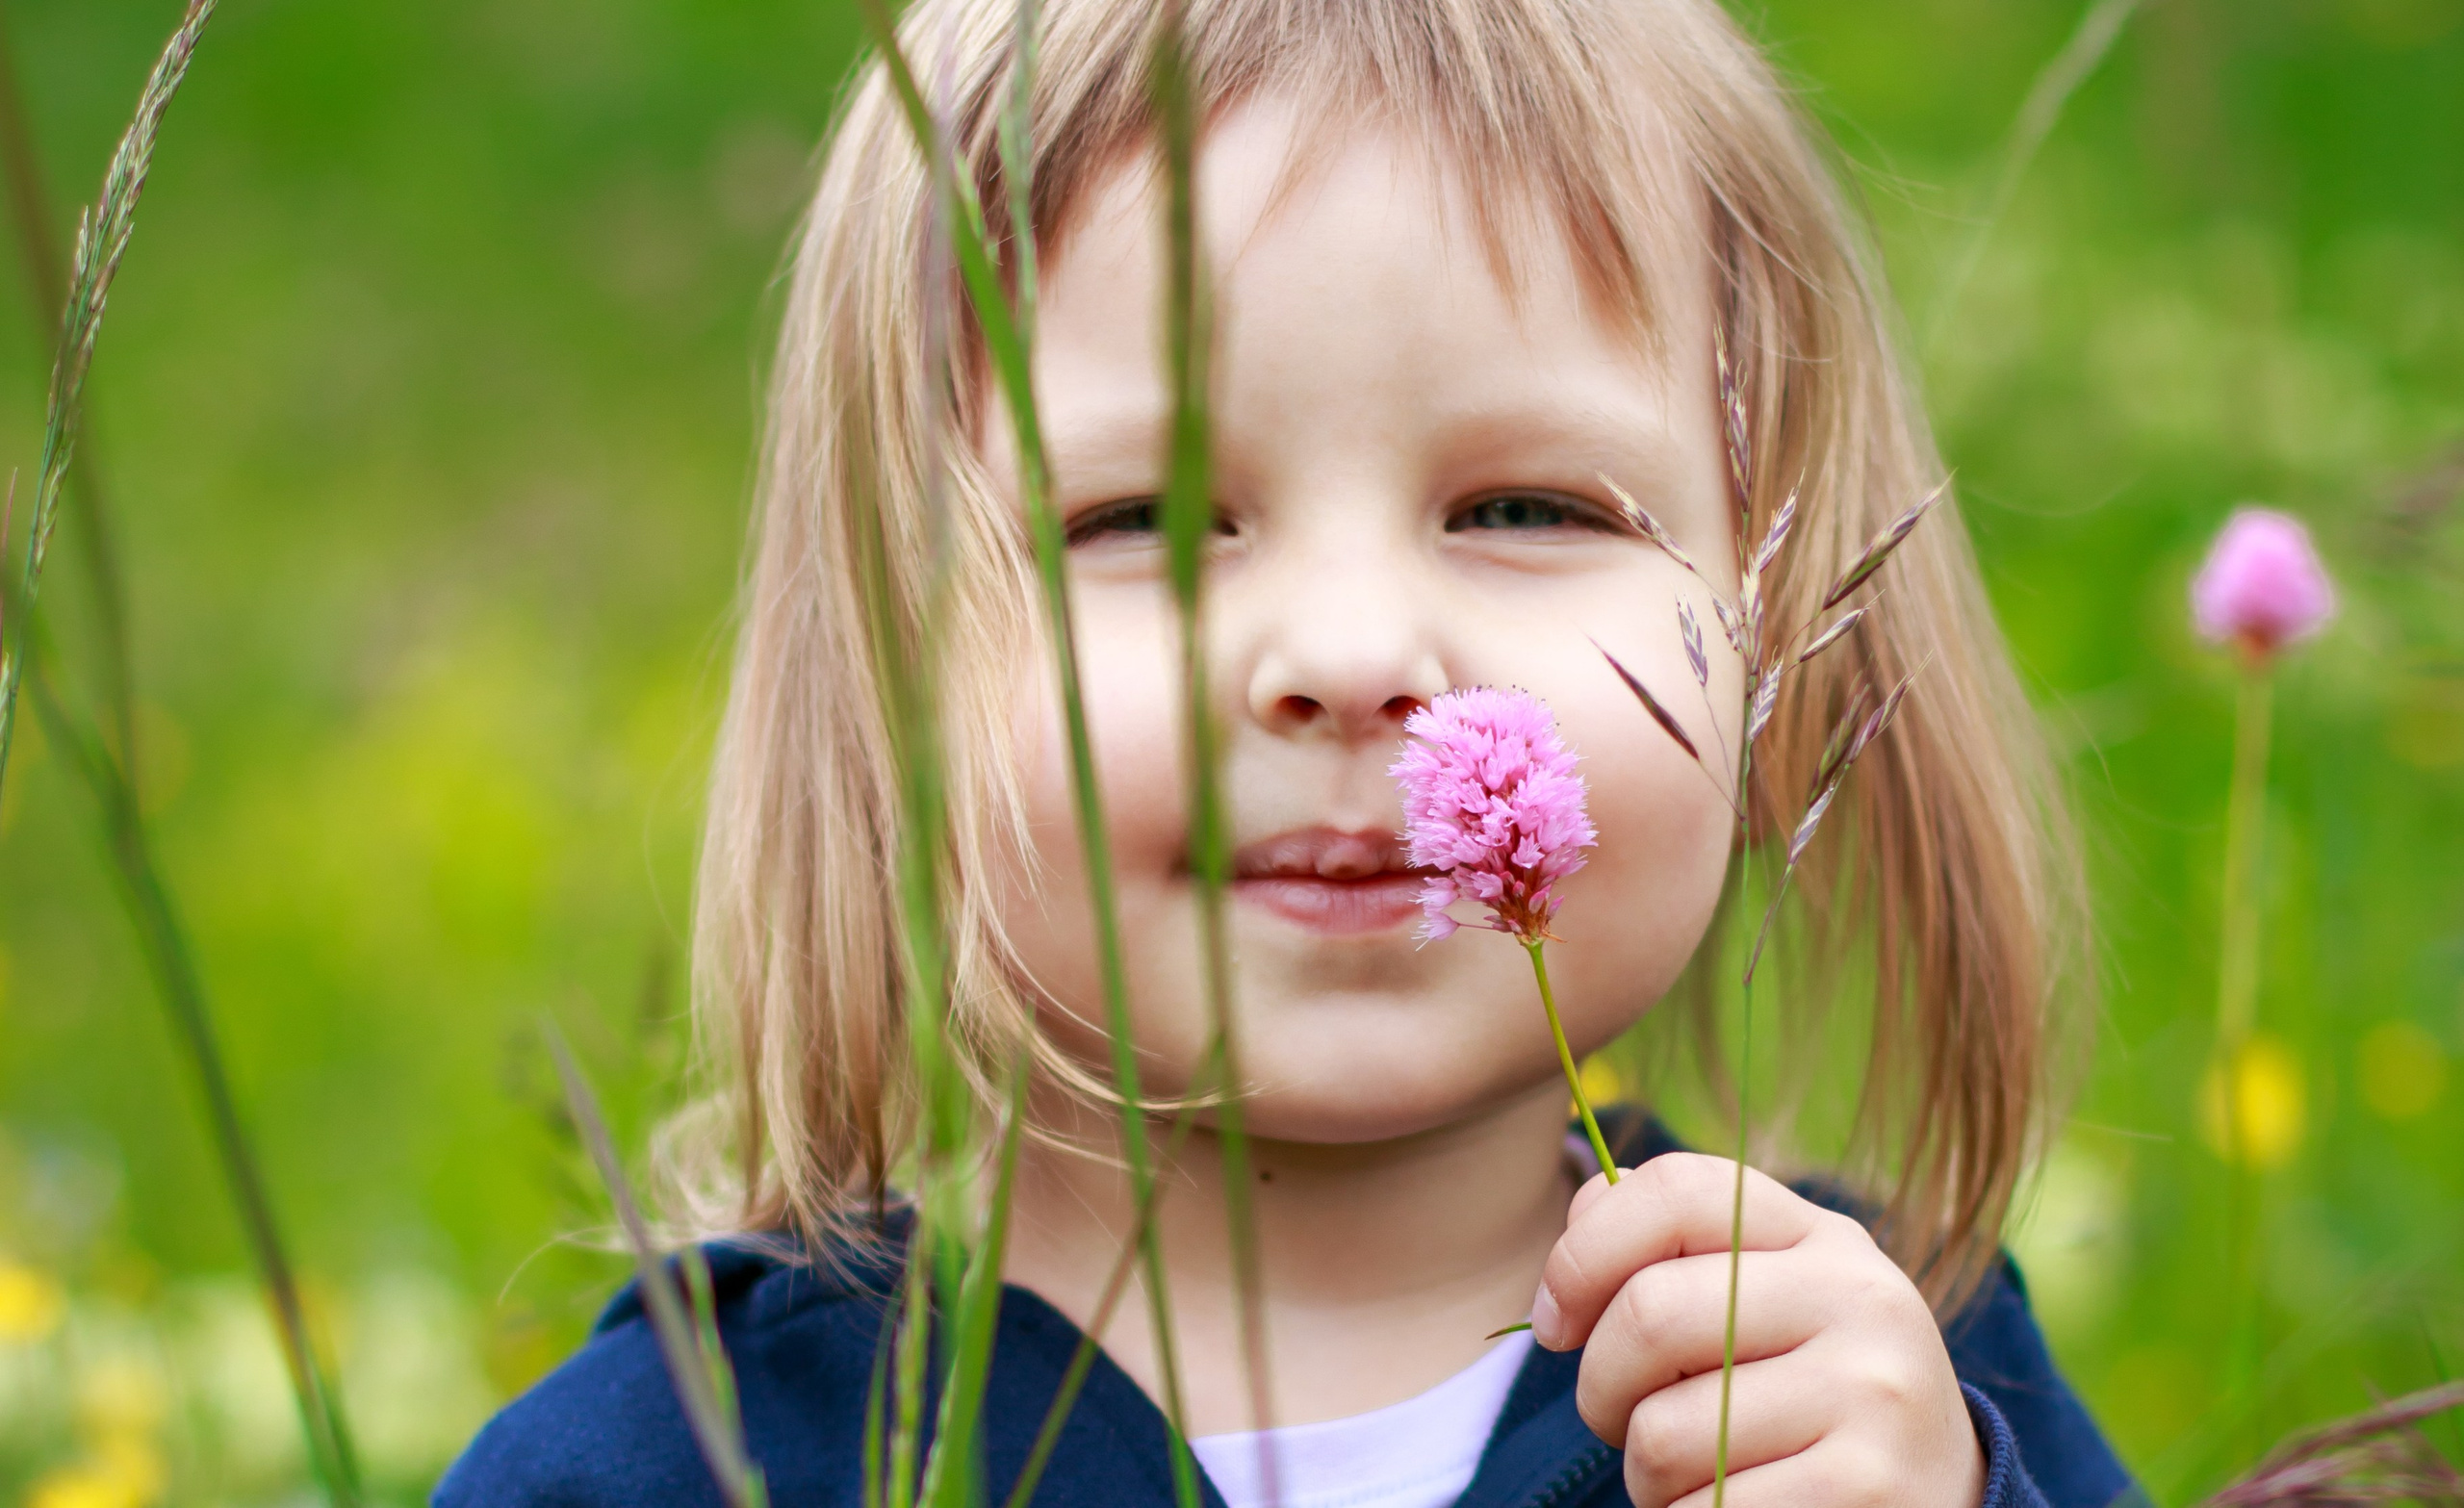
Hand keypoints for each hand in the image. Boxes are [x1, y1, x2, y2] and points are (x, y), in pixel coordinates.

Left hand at [1531, 1153, 1985, 1507]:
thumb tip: (1582, 1213)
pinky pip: (1705, 1507)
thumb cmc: (1805, 1395)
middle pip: (1649, 1314)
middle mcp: (1860, 1297)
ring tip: (1695, 1473)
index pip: (1675, 1190)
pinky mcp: (1865, 1485)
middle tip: (1615, 1423)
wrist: (1938, 1498)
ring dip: (1644, 1474)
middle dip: (1598, 1387)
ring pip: (1663, 1431)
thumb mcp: (1764, 1302)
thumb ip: (1674, 1249)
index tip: (1553, 1324)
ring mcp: (1872, 1392)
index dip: (1582, 1254)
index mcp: (1821, 1237)